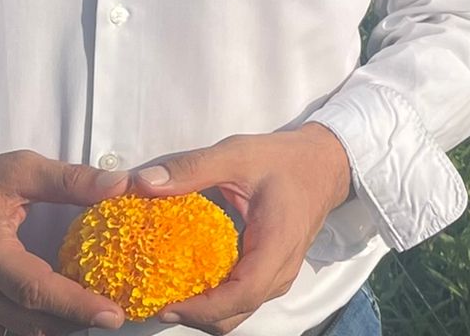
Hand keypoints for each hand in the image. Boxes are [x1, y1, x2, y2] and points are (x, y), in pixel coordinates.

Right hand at [0, 150, 131, 335]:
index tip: (112, 315)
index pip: (35, 290)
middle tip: (112, 317)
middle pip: (28, 323)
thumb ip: (69, 179)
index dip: (76, 306)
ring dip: (53, 331)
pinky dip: (26, 332)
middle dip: (73, 325)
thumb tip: (121, 184)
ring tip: (87, 318)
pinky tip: (52, 320)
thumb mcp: (16, 169)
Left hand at [125, 124, 353, 334]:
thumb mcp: (238, 154)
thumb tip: (142, 183)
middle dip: (195, 316)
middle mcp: (282, 270)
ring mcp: (280, 276)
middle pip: (235, 315)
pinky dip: (216, 301)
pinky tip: (193, 281)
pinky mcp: (274, 273)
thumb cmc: (284, 159)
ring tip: (170, 293)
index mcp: (277, 245)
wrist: (327, 163)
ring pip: (239, 313)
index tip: (165, 304)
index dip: (202, 309)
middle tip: (156, 300)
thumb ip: (193, 168)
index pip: (241, 295)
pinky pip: (243, 300)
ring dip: (204, 312)